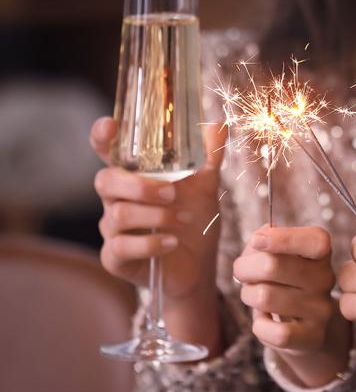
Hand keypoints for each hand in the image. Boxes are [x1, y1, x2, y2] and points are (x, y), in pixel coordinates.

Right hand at [91, 117, 225, 350]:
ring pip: (117, 215)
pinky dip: (150, 244)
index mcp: (134, 177)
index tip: (110, 126)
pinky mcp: (115, 257)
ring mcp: (113, 230)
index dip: (102, 137)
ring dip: (155, 216)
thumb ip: (208, 157)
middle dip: (139, 186)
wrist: (199, 266)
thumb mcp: (206, 187)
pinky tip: (172, 243)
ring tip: (183, 219)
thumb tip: (218, 125)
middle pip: (105, 181)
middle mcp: (117, 200)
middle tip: (172, 193)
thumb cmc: (195, 221)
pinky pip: (121, 247)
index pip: (108, 151)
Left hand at [234, 226, 350, 386]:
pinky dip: (260, 326)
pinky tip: (265, 321)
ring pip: (265, 297)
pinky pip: (274, 331)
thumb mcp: (278, 256)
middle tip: (242, 273)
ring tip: (254, 296)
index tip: (257, 240)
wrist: (305, 325)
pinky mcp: (312, 336)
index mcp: (320, 254)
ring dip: (248, 295)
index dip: (283, 238)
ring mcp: (321, 309)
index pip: (314, 241)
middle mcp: (325, 279)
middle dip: (244, 268)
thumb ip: (265, 241)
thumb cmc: (283, 281)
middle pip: (272, 266)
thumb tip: (258, 241)